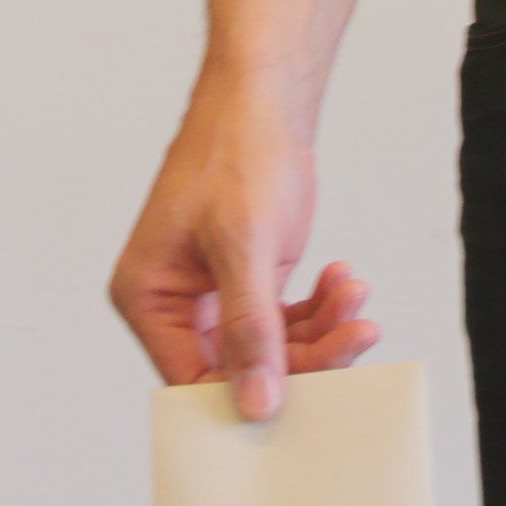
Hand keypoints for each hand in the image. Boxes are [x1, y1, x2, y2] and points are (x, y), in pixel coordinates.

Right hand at [108, 68, 378, 419]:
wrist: (262, 101)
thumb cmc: (235, 152)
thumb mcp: (244, 244)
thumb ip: (250, 329)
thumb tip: (257, 404)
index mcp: (148, 298)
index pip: (193, 381)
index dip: (249, 395)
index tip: (314, 392)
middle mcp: (175, 306)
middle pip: (240, 370)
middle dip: (305, 354)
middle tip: (357, 334)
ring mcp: (214, 297)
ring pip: (272, 349)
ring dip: (322, 329)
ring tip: (355, 296)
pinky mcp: (249, 284)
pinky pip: (286, 320)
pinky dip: (321, 308)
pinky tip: (345, 281)